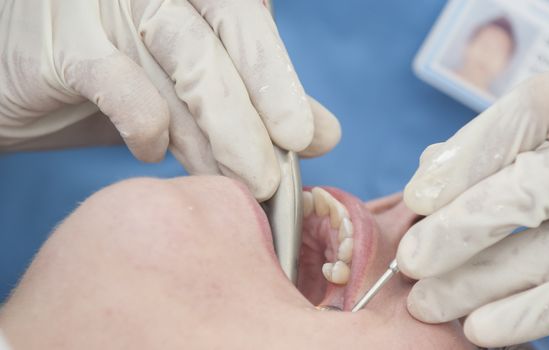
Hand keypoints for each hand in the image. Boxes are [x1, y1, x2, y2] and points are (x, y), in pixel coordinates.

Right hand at [0, 0, 339, 199]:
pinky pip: (117, 81)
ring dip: (216, 134)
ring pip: (182, 64)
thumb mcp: (192, 88)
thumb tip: (325, 134)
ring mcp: (104, 3)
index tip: (305, 136)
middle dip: (253, 117)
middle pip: (219, 47)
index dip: (277, 80)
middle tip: (275, 177)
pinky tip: (152, 153)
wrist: (22, 75)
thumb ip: (257, 101)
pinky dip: (143, 124)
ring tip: (242, 183)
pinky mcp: (61, 39)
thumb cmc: (115, 78)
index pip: (247, 25)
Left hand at [396, 62, 548, 346]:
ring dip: (481, 282)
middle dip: (463, 228)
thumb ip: (499, 139)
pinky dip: (529, 314)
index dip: (467, 156)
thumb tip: (431, 171)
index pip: (530, 113)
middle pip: (538, 186)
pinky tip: (478, 326)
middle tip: (412, 259)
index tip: (416, 197)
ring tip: (428, 301)